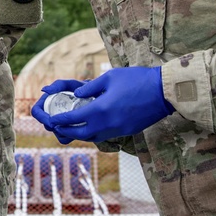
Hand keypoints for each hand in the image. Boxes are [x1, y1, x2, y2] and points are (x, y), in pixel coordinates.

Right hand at [31, 79, 85, 144]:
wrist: (97, 98)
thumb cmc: (82, 89)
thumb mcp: (71, 85)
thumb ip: (59, 84)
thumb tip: (43, 90)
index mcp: (47, 102)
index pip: (36, 112)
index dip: (41, 118)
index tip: (51, 120)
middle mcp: (52, 114)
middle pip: (45, 124)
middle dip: (52, 127)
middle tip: (63, 125)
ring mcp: (60, 123)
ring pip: (55, 133)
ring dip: (61, 133)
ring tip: (73, 127)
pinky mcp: (68, 131)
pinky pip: (63, 139)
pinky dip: (68, 138)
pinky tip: (77, 132)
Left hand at [35, 67, 173, 142]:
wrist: (164, 92)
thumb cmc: (137, 80)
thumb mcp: (110, 77)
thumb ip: (91, 87)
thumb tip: (77, 94)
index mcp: (100, 109)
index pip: (74, 118)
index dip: (60, 120)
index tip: (51, 120)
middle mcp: (108, 124)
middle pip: (81, 134)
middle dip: (67, 131)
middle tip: (58, 126)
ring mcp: (118, 130)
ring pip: (94, 137)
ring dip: (81, 134)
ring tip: (72, 127)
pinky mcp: (128, 131)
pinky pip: (106, 135)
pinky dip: (95, 133)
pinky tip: (92, 126)